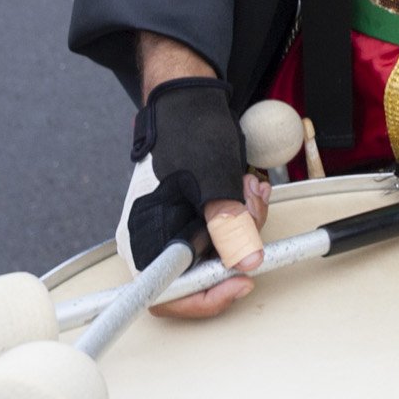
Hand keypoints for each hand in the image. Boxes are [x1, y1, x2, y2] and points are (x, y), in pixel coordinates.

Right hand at [116, 74, 267, 318]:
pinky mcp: (194, 215)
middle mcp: (157, 238)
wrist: (187, 101)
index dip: (205, 298)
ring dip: (246, 223)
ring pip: (220, 249)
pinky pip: (225, 229)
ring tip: (251, 188)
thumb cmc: (187, 131)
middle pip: (202, 271)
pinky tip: (249, 187)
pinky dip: (243, 212)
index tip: (240, 281)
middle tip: (253, 212)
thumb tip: (247, 261)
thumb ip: (228, 222)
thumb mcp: (212, 176)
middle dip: (238, 245)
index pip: (166, 294)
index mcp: (146, 237)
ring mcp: (176, 227)